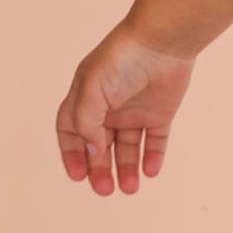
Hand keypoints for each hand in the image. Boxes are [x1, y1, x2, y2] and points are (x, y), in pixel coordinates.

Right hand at [55, 23, 196, 196]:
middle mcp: (109, 107)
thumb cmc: (122, 59)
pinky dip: (152, 158)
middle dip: (99, 169)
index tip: (77, 176)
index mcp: (86, 98)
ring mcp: (135, 111)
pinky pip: (155, 142)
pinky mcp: (160, 114)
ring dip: (125, 169)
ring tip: (129, 189)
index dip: (72, 154)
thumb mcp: (92, 89)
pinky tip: (150, 171)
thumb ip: (86, 121)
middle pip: (99, 146)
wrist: (162, 42)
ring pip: (127, 148)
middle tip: (104, 189)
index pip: (71, 132)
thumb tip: (93, 150)